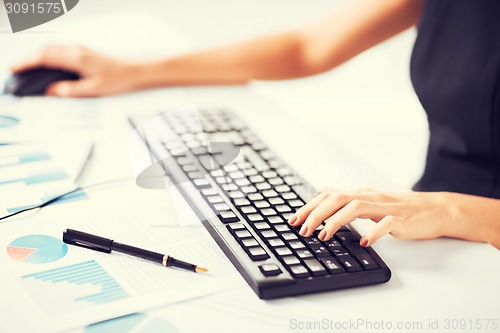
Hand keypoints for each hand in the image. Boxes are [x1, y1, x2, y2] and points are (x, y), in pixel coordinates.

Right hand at [11, 45, 139, 96]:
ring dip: (36, 55)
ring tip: (27, 67)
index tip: (16, 68)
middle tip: (16, 69)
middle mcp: (77, 51)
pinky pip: (59, 49)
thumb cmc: (118, 80)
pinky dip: (47, 54)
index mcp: (77, 59)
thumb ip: (71, 90)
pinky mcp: (83, 51)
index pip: (45, 58)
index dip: (27, 63)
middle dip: (28, 59)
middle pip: (44, 50)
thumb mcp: (94, 90)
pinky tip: (45, 63)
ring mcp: (80, 49)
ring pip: (51, 48)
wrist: (134, 71)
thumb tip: (52, 91)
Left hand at [288, 189, 456, 246]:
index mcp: (360, 194)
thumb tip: (323, 193)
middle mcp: (369, 197)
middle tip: (302, 230)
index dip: (309, 206)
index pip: (328, 195)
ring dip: (336, 222)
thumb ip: (348, 200)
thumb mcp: (369, 202)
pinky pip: (386, 224)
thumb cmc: (399, 209)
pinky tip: (365, 242)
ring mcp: (385, 207)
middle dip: (316, 214)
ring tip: (323, 236)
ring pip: (356, 207)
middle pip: (336, 199)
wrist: (435, 210)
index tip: (294, 220)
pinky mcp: (401, 219)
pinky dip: (374, 232)